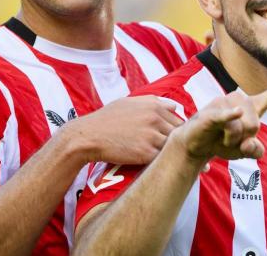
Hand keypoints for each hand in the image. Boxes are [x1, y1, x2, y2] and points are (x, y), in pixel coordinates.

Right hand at [66, 95, 180, 164]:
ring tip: (164, 158)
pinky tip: (154, 163)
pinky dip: (160, 161)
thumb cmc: (107, 119)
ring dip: (168, 152)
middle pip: (179, 133)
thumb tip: (174, 106)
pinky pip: (162, 158)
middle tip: (170, 151)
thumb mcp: (130, 102)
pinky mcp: (145, 153)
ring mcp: (151, 135)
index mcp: (154, 105)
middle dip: (175, 142)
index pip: (179, 120)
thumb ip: (154, 102)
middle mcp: (155, 118)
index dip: (176, 132)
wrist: (87, 137)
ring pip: (172, 146)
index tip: (170, 140)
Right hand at [172, 72, 266, 160]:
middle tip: (229, 139)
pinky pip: (227, 116)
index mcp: (250, 108)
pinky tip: (236, 113)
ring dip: (232, 141)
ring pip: (241, 127)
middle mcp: (239, 101)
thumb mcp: (243, 151)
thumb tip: (249, 144)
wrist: (195, 145)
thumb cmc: (221, 142)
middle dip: (243, 140)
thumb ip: (255, 151)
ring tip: (221, 136)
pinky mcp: (212, 113)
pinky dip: (231, 116)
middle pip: (255, 125)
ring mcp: (224, 103)